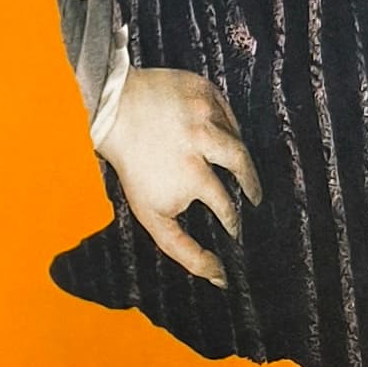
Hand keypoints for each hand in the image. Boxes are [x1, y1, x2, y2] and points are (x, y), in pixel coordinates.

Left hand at [94, 67, 260, 286]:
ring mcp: (205, 113)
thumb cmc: (134, 170)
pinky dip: (229, 128)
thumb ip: (186, 252)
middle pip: (243, 170)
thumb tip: (221, 278)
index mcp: (192, 178)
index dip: (233, 223)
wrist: (111, 114)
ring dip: (244, 161)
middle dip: (251, 188)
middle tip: (255, 199)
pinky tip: (224, 141)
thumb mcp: (152, 218)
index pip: (227, 210)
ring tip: (246, 173)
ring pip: (238, 142)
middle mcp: (203, 143)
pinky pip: (229, 113)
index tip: (236, 231)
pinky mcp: (205, 89)